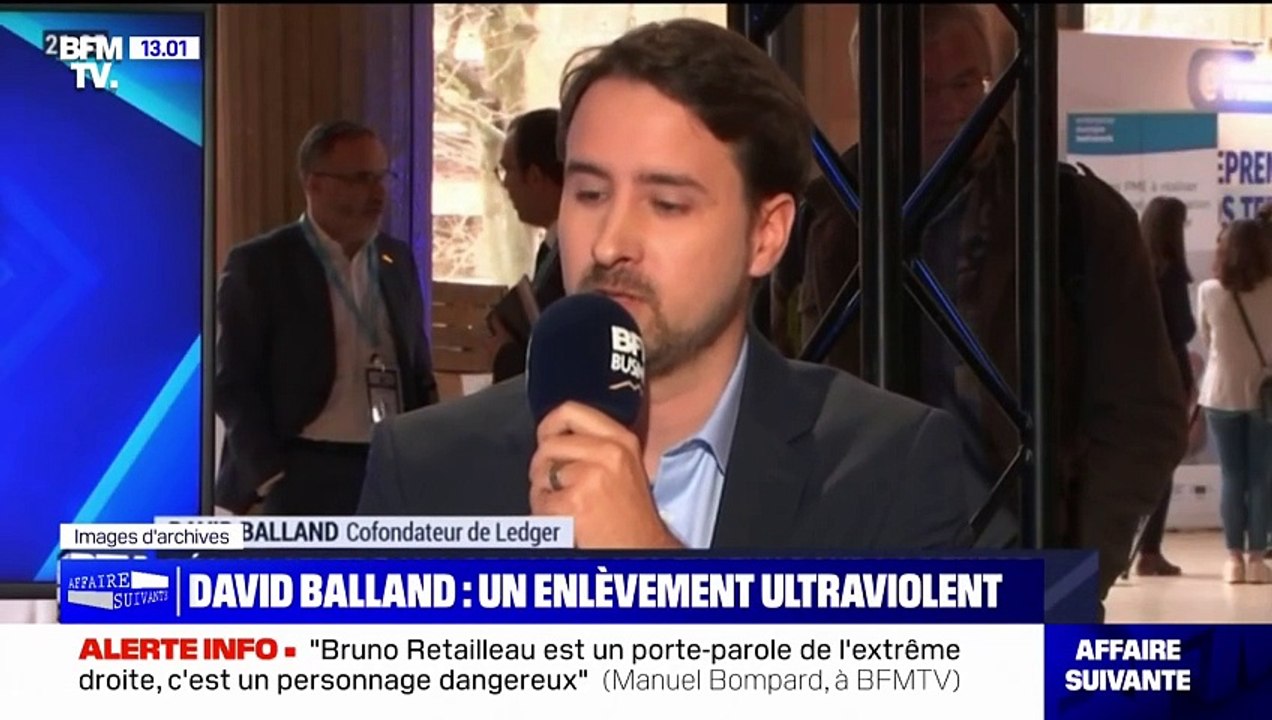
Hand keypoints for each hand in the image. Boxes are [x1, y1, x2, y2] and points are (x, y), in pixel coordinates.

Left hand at [529, 402, 680, 548]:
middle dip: (542, 467)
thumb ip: (594, 446)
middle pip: (548, 444)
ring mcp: (592, 476)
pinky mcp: (576, 501)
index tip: (545, 440)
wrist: (642, 550)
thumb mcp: (624, 466)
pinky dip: (544, 516)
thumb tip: (553, 436)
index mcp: (621, 439)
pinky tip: (565, 522)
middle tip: (553, 486)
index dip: (548, 425)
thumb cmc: (632, 516)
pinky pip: (540, 501)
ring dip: (543, 493)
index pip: (570, 410)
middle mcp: (609, 452)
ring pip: (540, 473)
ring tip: (564, 508)